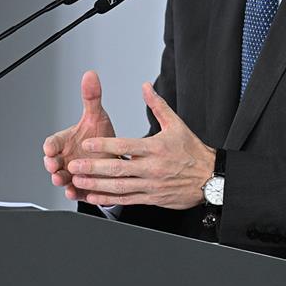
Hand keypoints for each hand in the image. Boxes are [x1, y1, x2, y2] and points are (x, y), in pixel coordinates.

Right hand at [42, 70, 116, 200]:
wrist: (115, 157)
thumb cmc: (100, 136)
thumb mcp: (97, 116)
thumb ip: (91, 97)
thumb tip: (90, 75)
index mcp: (65, 141)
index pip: (52, 142)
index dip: (50, 146)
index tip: (50, 148)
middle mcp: (65, 158)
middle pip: (52, 162)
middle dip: (51, 165)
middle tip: (54, 165)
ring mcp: (72, 173)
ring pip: (61, 178)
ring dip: (59, 179)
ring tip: (62, 180)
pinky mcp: (81, 187)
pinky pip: (74, 191)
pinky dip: (73, 193)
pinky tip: (74, 192)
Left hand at [67, 82, 215, 209]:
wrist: (211, 178)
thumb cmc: (192, 151)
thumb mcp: (176, 124)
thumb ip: (157, 105)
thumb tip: (145, 86)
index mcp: (156, 148)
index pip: (125, 146)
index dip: (104, 145)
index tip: (86, 144)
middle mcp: (152, 167)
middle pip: (118, 168)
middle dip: (93, 167)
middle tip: (74, 165)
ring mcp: (151, 185)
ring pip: (120, 186)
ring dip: (97, 185)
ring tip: (79, 181)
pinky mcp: (152, 198)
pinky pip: (127, 199)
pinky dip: (109, 199)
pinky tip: (94, 197)